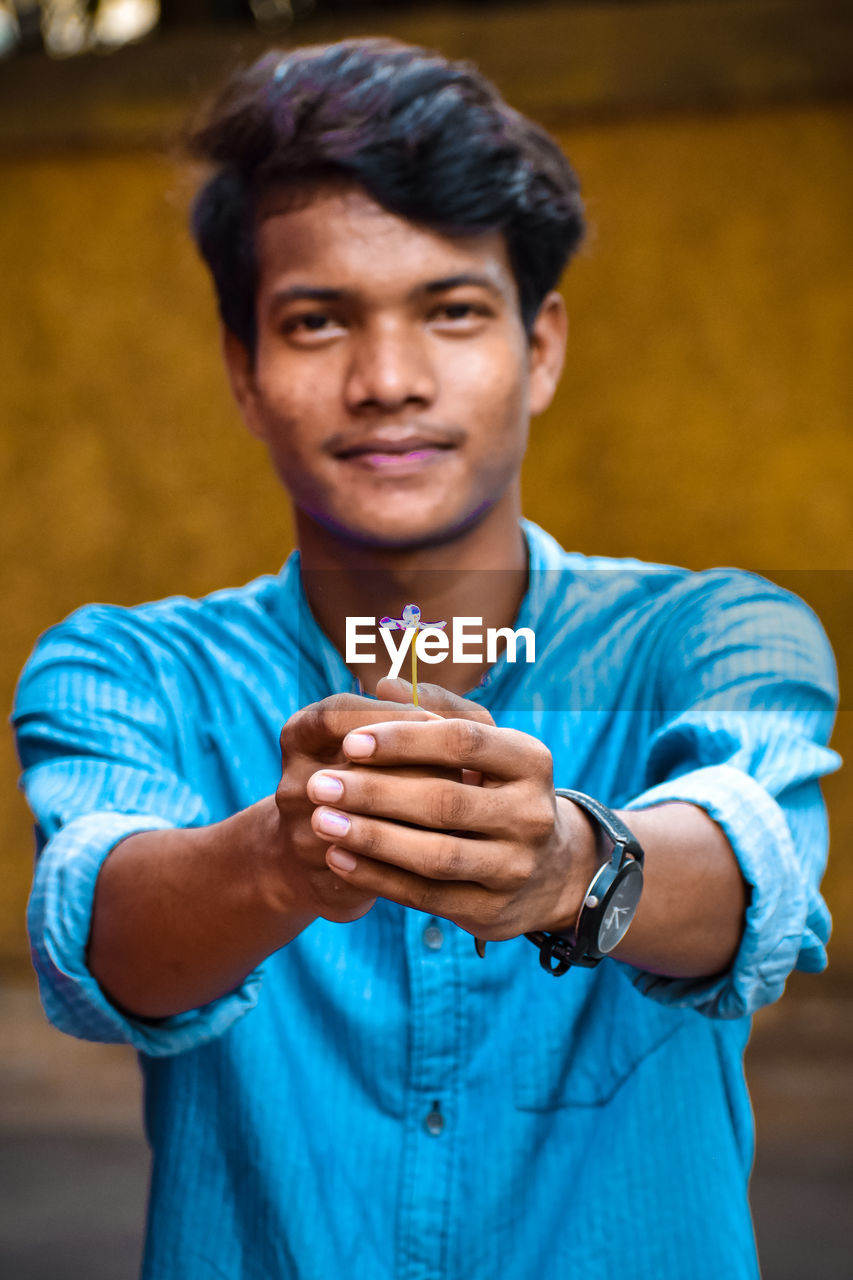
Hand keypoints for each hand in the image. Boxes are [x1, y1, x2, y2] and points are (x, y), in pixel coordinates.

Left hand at [305, 683, 599, 940]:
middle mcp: (532, 814)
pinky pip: (427, 896)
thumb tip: (385, 684)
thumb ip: (437, 710)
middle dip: (375, 793)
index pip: (464, 742)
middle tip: (320, 786)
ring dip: (371, 838)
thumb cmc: (494, 790)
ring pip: (435, 855)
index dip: (405, 740)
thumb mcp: (482, 746)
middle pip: (446, 801)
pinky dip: (379, 877)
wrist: (541, 871)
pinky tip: (339, 858)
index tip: (350, 742)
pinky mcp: (492, 911)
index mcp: (530, 760)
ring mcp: (515, 867)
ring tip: (321, 822)